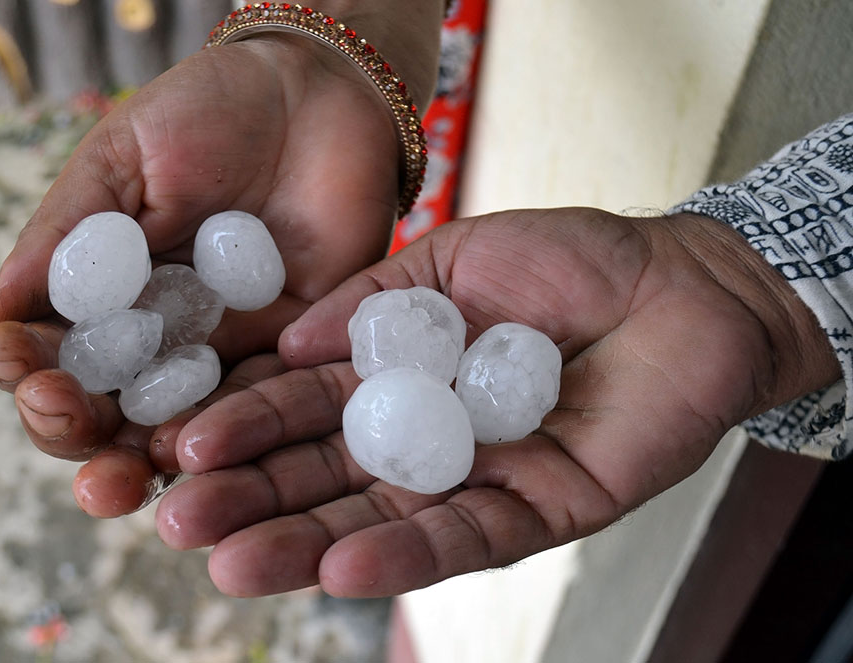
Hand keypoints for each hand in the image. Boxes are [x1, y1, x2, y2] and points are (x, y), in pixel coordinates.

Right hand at [0, 34, 406, 514]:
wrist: (313, 96)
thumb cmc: (203, 114)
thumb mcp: (119, 163)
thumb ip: (64, 239)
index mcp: (104, 296)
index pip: (50, 352)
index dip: (24, 366)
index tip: (8, 355)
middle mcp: (157, 338)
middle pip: (104, 411)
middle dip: (72, 429)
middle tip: (61, 418)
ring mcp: (223, 353)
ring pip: (174, 429)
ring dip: (140, 461)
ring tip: (119, 474)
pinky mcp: (290, 355)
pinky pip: (256, 407)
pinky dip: (226, 436)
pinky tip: (196, 449)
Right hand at [152, 208, 839, 596]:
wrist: (682, 285)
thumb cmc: (570, 260)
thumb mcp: (453, 257)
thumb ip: (370, 301)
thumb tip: (283, 344)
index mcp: (395, 374)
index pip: (303, 407)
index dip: (243, 425)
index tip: (177, 443)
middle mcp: (424, 435)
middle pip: (326, 476)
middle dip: (252, 498)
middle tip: (178, 521)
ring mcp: (477, 478)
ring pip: (379, 521)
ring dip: (304, 543)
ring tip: (231, 563)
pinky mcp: (539, 512)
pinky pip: (465, 540)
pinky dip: (403, 556)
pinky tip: (341, 566)